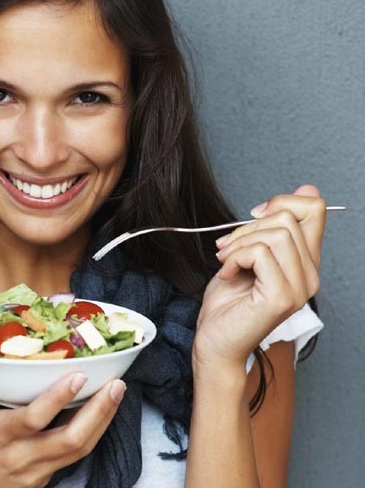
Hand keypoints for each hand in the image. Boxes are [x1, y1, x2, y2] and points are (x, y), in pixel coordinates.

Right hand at [0, 352, 125, 487]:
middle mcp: (20, 457)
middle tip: (116, 383)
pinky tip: (102, 412)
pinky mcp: (43, 480)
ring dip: (102, 420)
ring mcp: (35, 472)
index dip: (58, 398)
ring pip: (79, 450)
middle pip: (70, 439)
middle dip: (98, 411)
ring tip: (117, 392)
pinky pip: (74, 456)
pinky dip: (92, 433)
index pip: (32, 419)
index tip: (79, 375)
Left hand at [192, 184, 325, 369]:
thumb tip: (306, 189)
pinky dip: (234, 258)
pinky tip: (227, 274)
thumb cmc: (229, 302)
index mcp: (304, 262)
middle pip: (287, 218)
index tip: (253, 216)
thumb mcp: (250, 254)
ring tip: (226, 262)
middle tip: (227, 249)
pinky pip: (259, 253)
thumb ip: (272, 228)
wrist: (216, 341)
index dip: (282, 201)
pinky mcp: (282, 297)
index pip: (315, 209)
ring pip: (274, 234)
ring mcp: (299, 288)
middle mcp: (309, 275)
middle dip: (246, 227)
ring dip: (238, 244)